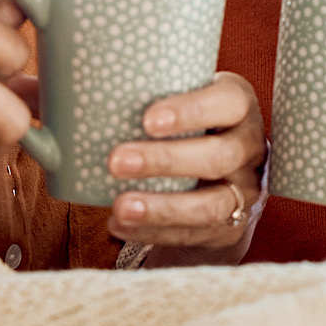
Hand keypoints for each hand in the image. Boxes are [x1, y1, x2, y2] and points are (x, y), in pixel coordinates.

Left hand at [106, 73, 266, 264]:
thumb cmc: (189, 123)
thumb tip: (76, 95)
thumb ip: (148, 92)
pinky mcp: (230, 226)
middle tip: (117, 161)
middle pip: (219, 156)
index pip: (228, 102)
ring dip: (162, 207)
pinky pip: (194, 234)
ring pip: (211, 204)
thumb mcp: (185, 98)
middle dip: (165, 160)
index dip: (191, 111)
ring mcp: (244, 190)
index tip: (147, 120)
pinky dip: (153, 232)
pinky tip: (119, 224)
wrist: (225, 172)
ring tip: (119, 206)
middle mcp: (250, 147)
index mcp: (239, 105)